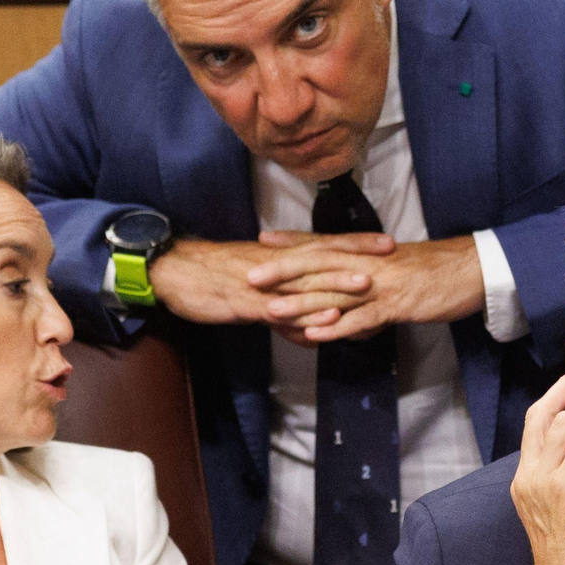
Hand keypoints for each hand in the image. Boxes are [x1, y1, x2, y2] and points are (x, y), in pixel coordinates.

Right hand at [149, 235, 392, 330]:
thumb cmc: (211, 278)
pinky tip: (325, 317)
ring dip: (336, 282)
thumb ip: (283, 304)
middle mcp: (275, 265)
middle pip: (322, 256)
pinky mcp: (248, 302)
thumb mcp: (253, 289)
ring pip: (305, 281)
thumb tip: (309, 322)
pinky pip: (281, 308)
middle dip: (357, 253)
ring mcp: (263, 284)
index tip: (386, 241)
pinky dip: (305, 312)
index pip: (324, 245)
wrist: (174, 273)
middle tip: (391, 251)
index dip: (355, 243)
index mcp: (278, 256)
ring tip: (368, 285)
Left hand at [248, 232, 484, 341]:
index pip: (325, 243)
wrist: (472, 271)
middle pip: (320, 265)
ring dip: (302, 303)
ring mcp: (381, 285)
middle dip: (284, 271)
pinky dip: (338, 327)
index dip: (293, 242)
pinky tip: (316, 336)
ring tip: (272, 310)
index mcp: (368, 253)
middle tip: (251, 276)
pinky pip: (362, 318)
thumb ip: (372, 272)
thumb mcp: (399, 266)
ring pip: (334, 293)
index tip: (263, 239)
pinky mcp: (396, 306)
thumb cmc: (437, 270)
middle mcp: (369, 264)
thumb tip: (353, 283)